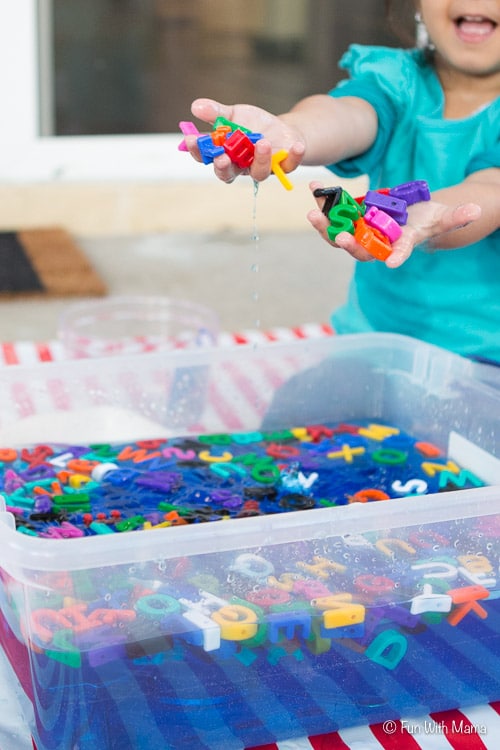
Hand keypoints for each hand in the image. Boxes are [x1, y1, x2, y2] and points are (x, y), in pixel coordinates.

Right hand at [187, 98, 305, 183]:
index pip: (208, 159)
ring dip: (260, 159)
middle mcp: (242, 167)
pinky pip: (289, 166)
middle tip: (221, 157)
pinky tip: (297, 146)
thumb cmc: (254, 126)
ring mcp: (263, 168)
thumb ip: (216, 113)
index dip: (198, 152)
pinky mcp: (283, 166)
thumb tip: (196, 106)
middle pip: (229, 174)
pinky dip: (294, 156)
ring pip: (259, 172)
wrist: (281, 130)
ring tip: (261, 142)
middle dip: (224, 167)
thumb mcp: (234, 115)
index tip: (191, 140)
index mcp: (226, 156)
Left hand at [308, 181, 481, 267]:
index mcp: (400, 244)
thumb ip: (457, 216)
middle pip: (359, 247)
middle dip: (347, 242)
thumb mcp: (443, 218)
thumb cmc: (429, 221)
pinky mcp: (351, 217)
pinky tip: (314, 187)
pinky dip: (324, 201)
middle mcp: (377, 242)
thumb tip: (475, 210)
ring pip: (339, 231)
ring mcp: (361, 231)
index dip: (396, 257)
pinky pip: (334, 211)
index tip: (390, 262)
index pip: (398, 253)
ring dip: (325, 223)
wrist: (412, 217)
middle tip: (337, 234)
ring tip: (314, 212)